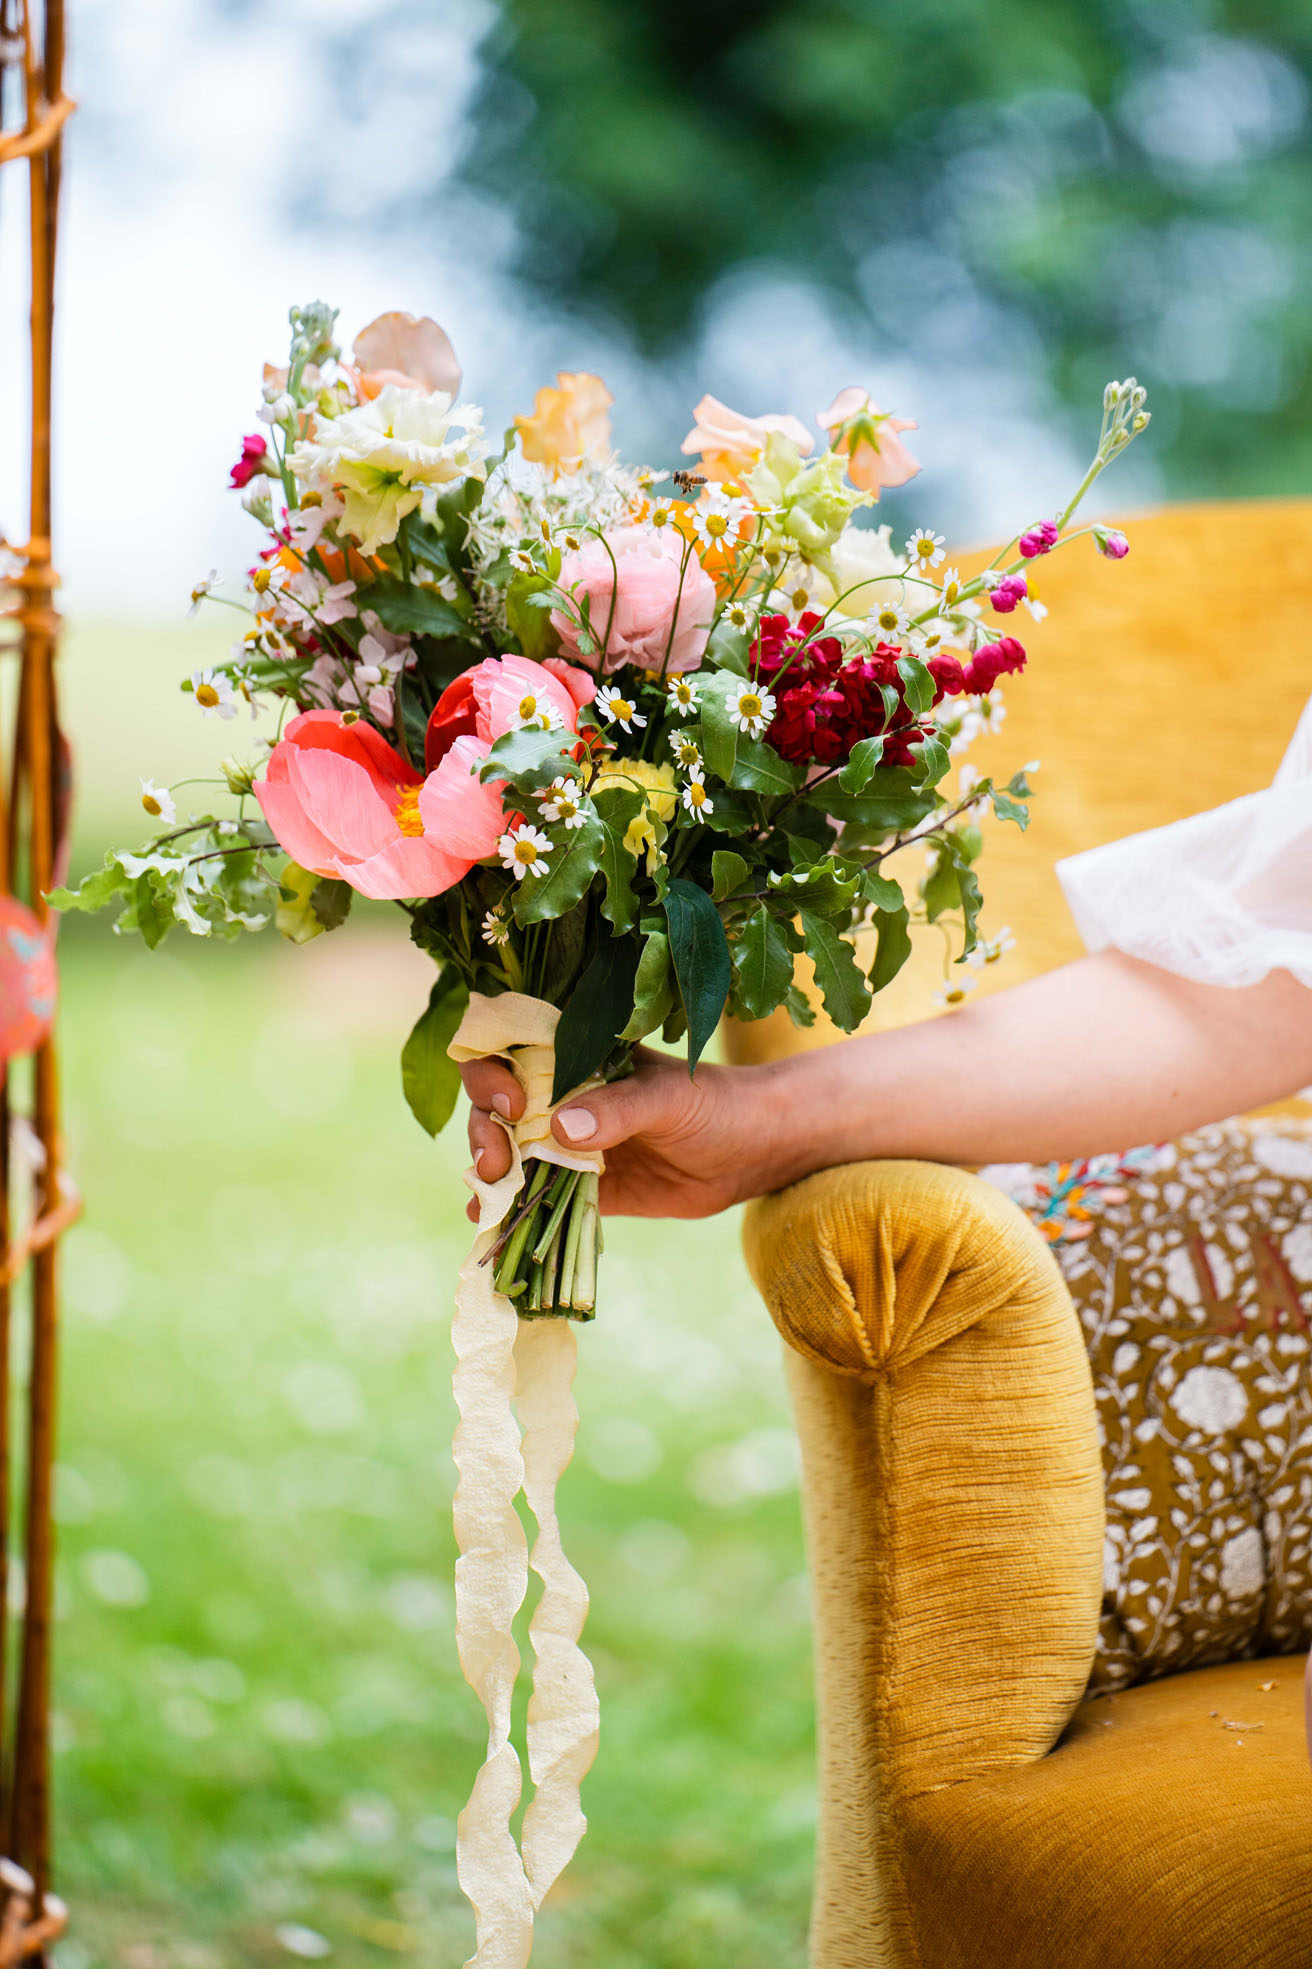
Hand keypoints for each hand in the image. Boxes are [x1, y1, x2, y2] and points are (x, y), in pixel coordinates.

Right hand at [460, 1048, 796, 1218]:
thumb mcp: (667, 1099)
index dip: (492, 1072)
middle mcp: (561, 1095)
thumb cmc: (713, 1104)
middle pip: (495, 1106)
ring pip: (509, 1152)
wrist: (751, 1154)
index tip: (512, 1102)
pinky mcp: (582, 1187)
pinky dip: (509, 1210)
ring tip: (488, 1195)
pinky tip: (489, 1223)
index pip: (509, 1049)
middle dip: (485, 1132)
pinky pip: (536, 1197)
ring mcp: (567, 1143)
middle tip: (495, 1163)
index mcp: (576, 1054)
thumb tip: (560, 1128)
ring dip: (489, 1172)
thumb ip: (618, 1110)